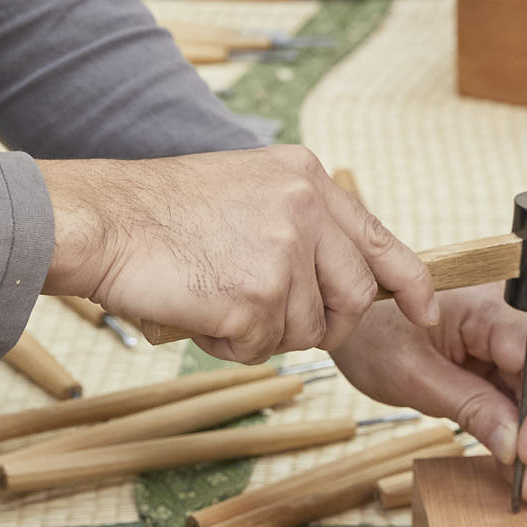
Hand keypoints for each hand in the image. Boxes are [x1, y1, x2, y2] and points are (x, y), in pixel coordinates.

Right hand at [36, 149, 434, 361]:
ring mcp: (285, 252)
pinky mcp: (257, 295)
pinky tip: (197, 309)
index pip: (381, 240)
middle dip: (322, 323)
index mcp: (306, 179)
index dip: (409, 284)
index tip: (424, 309)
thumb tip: (338, 280)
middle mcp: (306, 209)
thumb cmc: (159, 214)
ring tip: (214, 297)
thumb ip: (299, 224)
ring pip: (305, 330)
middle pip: (352, 298)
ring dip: (262, 331)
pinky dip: (228, 343)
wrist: (102, 222)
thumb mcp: (247, 190)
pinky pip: (261, 347)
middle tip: (270, 317)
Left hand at [327, 281, 526, 501]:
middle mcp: (501, 319)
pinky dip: (512, 433)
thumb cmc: (370, 334)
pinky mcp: (487, 362)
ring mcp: (496, 342)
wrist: (348, 320)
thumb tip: (514, 447)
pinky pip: (509, 397)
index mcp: (485, 307)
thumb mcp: (413, 377)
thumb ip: (469, 408)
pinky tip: (516, 470)